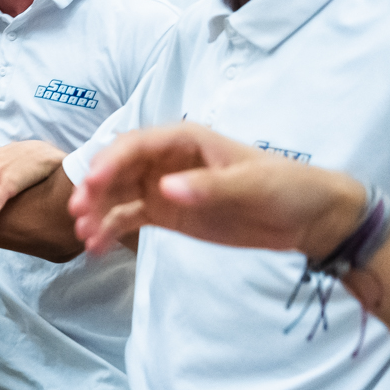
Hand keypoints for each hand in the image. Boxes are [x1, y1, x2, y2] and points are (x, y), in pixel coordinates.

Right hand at [69, 123, 367, 255]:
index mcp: (184, 141)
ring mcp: (162, 187)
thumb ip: (208, 186)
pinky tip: (97, 248)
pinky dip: (110, 230)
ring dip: (97, 212)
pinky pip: (127, 218)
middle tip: (79, 215)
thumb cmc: (285, 188)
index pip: (135, 145)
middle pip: (116, 169)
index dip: (109, 162)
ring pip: (116, 194)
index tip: (91, 185)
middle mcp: (165, 160)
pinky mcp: (166, 213)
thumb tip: (164, 189)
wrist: (310, 219)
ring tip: (85, 237)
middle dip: (94, 190)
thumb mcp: (251, 185)